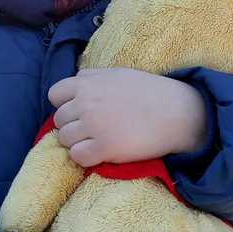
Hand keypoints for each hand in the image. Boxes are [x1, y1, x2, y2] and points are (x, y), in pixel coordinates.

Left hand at [49, 68, 206, 166]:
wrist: (178, 114)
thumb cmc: (150, 92)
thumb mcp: (118, 74)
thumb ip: (92, 77)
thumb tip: (75, 82)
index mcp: (87, 83)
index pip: (54, 95)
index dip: (65, 105)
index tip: (80, 111)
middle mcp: (86, 103)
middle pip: (59, 120)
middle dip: (73, 125)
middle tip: (93, 129)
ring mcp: (93, 125)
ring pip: (64, 139)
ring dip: (78, 142)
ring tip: (97, 141)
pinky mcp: (104, 147)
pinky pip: (77, 156)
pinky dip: (85, 157)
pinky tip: (100, 153)